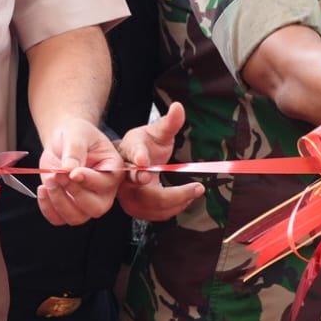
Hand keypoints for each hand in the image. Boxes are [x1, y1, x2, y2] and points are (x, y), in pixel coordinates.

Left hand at [37, 117, 121, 225]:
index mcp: (113, 170)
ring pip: (76, 217)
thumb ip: (75, 150)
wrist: (63, 140)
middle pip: (96, 208)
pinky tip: (43, 188)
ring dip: (58, 200)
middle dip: (73, 193)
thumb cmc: (76, 134)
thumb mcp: (77, 134)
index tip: (72, 171)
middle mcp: (103, 191)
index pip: (106, 183)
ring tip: (49, 179)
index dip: (88, 180)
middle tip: (57, 175)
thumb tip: (68, 169)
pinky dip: (48, 208)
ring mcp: (86, 201)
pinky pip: (59, 219)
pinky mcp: (68, 205)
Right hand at [117, 102, 204, 220]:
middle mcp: (124, 175)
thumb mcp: (157, 131)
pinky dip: (172, 209)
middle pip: (144, 190)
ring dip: (177, 202)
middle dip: (174, 193)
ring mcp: (126, 193)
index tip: (147, 165)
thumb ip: (169, 122)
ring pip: (151, 206)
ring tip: (194, 192)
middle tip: (197, 188)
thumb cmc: (145, 144)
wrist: (130, 159)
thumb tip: (178, 106)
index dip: (139, 163)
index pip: (132, 158)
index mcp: (128, 152)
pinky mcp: (133, 206)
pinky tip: (185, 200)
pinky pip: (154, 214)